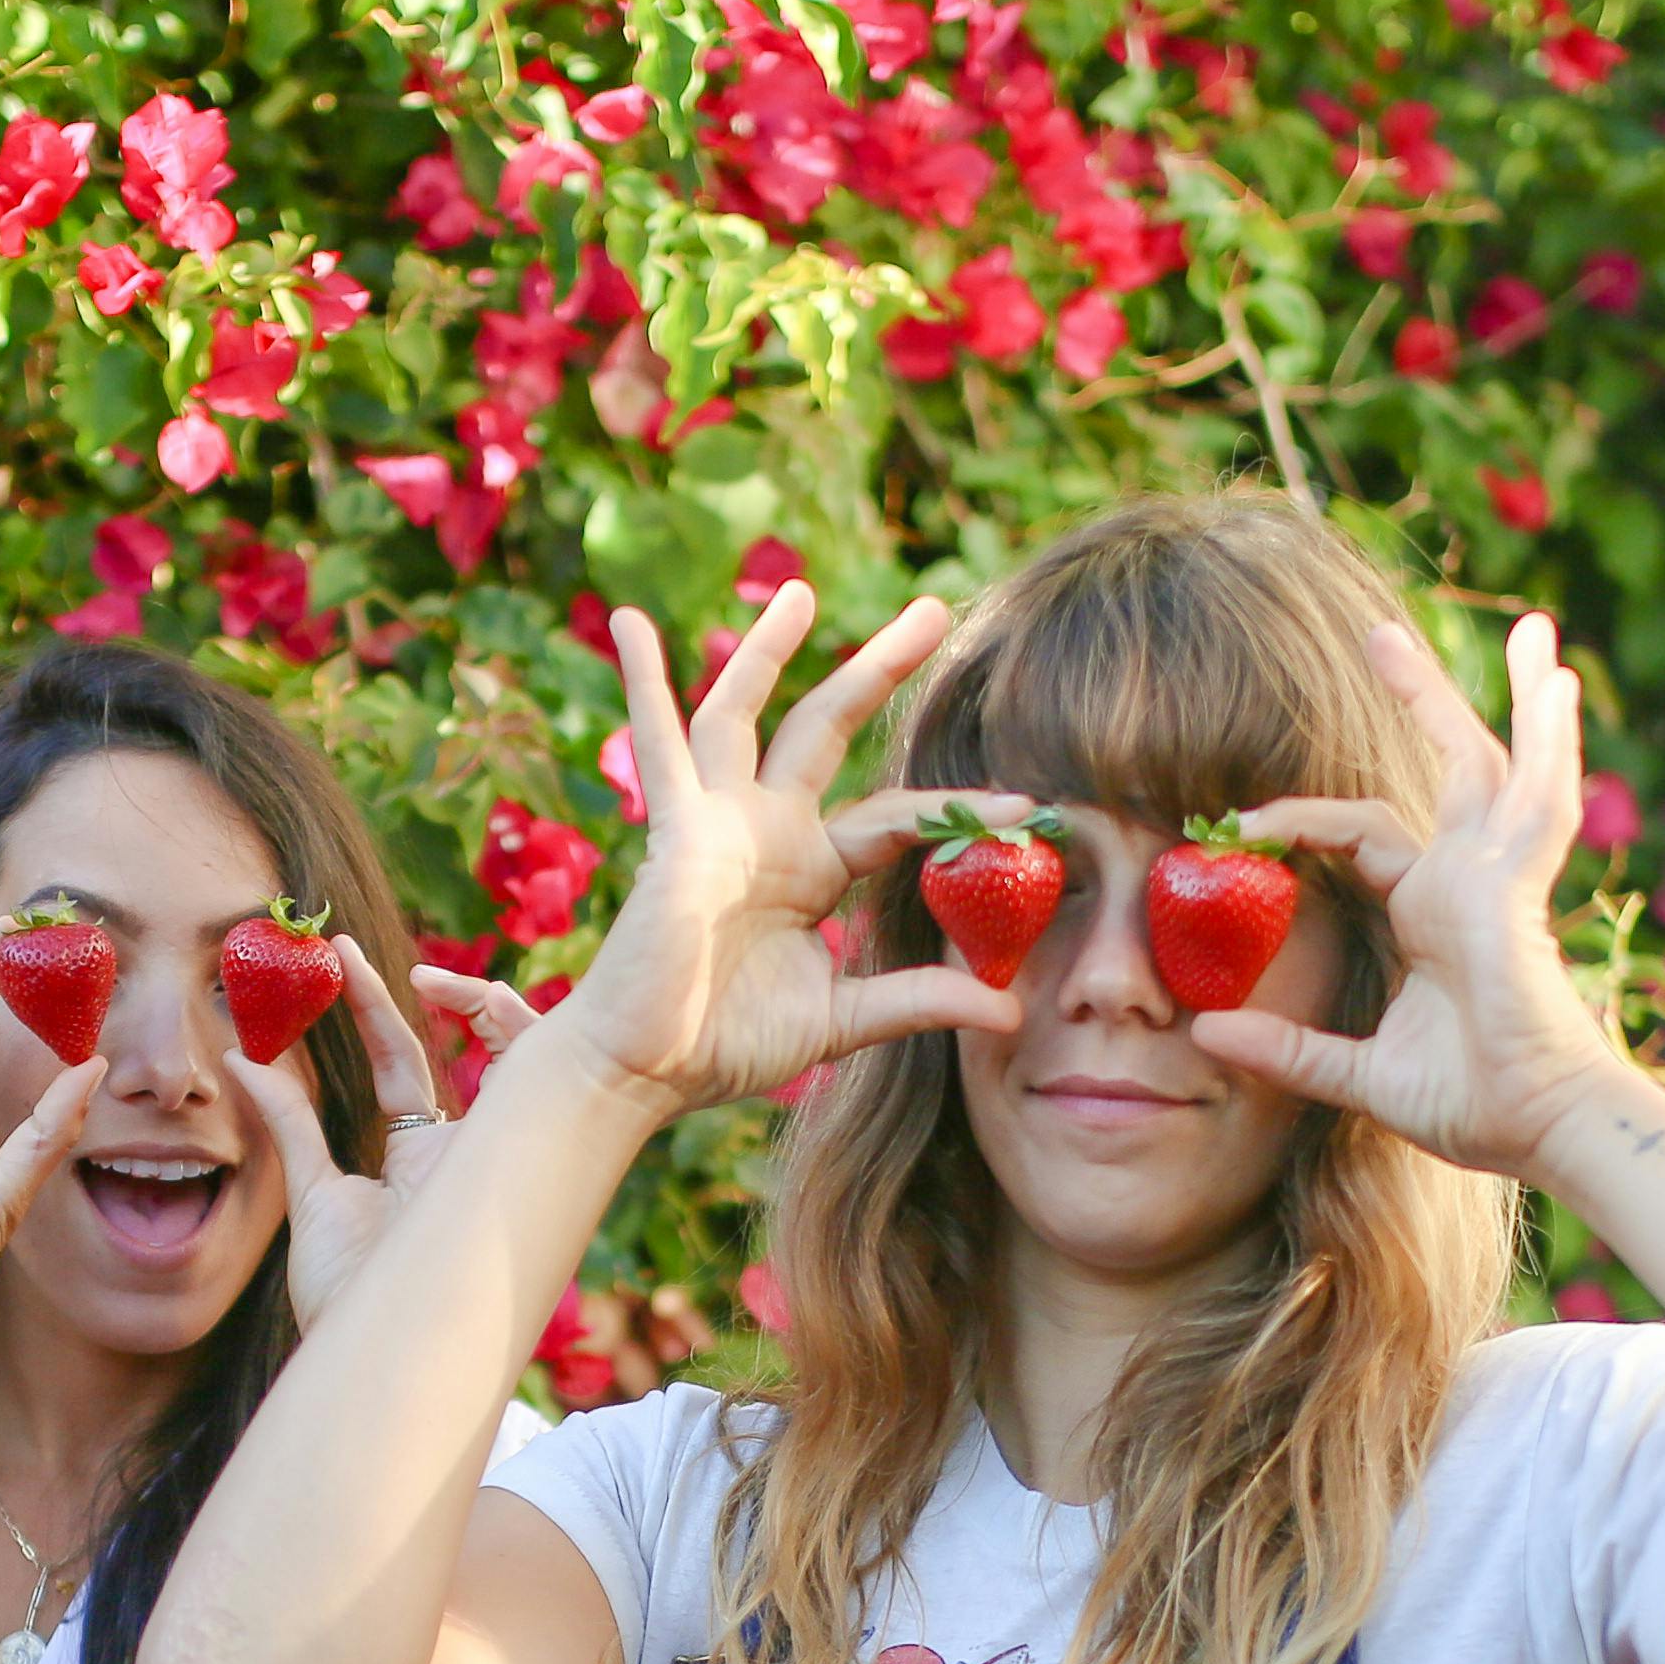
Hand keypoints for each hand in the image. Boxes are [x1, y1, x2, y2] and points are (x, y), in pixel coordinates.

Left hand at [235, 938, 501, 1331]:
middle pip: (454, 1049)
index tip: (334, 963)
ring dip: (468, 998)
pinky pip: (525, 1077)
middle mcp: (464, 1153)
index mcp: (422, 1162)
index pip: (405, 1067)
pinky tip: (445, 995)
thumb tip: (240, 1057)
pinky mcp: (507, 1156)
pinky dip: (504, 1029)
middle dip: (419, 991)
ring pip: (505, 1053)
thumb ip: (290, 1124)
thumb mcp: (314, 1193)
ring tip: (378, 964)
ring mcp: (492, 1154)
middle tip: (338, 946)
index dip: (375, 1013)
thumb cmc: (349, 1296)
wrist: (378, 1356)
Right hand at [528, 585, 1035, 1120]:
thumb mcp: (844, 1020)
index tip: (1034, 807)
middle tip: (934, 607)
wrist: (647, 1072)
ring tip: (803, 592)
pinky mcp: (677, 830)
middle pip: (828, 725)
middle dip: (878, 666)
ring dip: (770, 648)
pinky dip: (643, 682)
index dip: (959, 810)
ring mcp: (718, 821)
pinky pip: (660, 743)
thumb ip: (920, 1000)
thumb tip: (1013, 1011)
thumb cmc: (727, 1045)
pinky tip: (630, 624)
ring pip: (748, 712)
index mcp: (810, 868)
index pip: (895, 818)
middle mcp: (767, 829)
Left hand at [1190, 614, 1645, 1188]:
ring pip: (1496, 764)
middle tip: (1378, 634)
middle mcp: (1467, 883)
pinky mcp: (1515, 890)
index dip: (1299, 825)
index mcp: (1430, 914)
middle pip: (1445, 768)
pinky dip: (1548, 744)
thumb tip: (1204, 1034)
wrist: (1544, 1132)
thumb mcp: (1359, 1076)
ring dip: (1507, 697)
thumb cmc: (1474, 1107)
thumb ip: (1288, 1050)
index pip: (1360, 838)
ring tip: (1530, 628)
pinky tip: (1555, 686)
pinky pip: (1535, 802)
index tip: (1236, 826)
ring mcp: (1498, 880)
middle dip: (1420, 698)